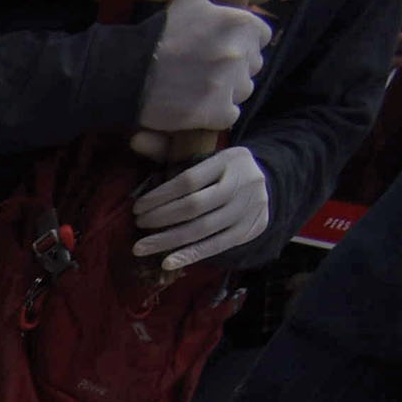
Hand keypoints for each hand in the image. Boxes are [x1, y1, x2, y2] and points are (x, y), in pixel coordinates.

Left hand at [135, 142, 270, 268]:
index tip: (138, 207)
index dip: (159, 196)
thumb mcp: (203, 155)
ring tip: (140, 248)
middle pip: (194, 206)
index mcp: (230, 160)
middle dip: (160, 218)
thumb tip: (135, 139)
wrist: (265, 184)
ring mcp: (249, 207)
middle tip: (138, 224)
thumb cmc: (220, 171)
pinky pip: (216, 246)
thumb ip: (169, 149)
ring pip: (202, 229)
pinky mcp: (250, 229)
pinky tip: (167, 262)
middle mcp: (244, 182)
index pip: (189, 180)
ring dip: (168, 241)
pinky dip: (190, 255)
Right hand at [138, 0, 272, 136]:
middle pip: (252, 66)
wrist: (126, 71)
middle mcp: (238, 52)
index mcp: (240, 23)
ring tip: (200, 88)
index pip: (262, 38)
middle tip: (205, 69)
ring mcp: (226, 84)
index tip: (220, 48)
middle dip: (234, 68)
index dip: (242, 43)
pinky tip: (198, 106)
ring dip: (226, 92)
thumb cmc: (158, 33)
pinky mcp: (213, 112)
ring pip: (242, 91)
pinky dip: (216, 114)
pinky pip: (230, 116)